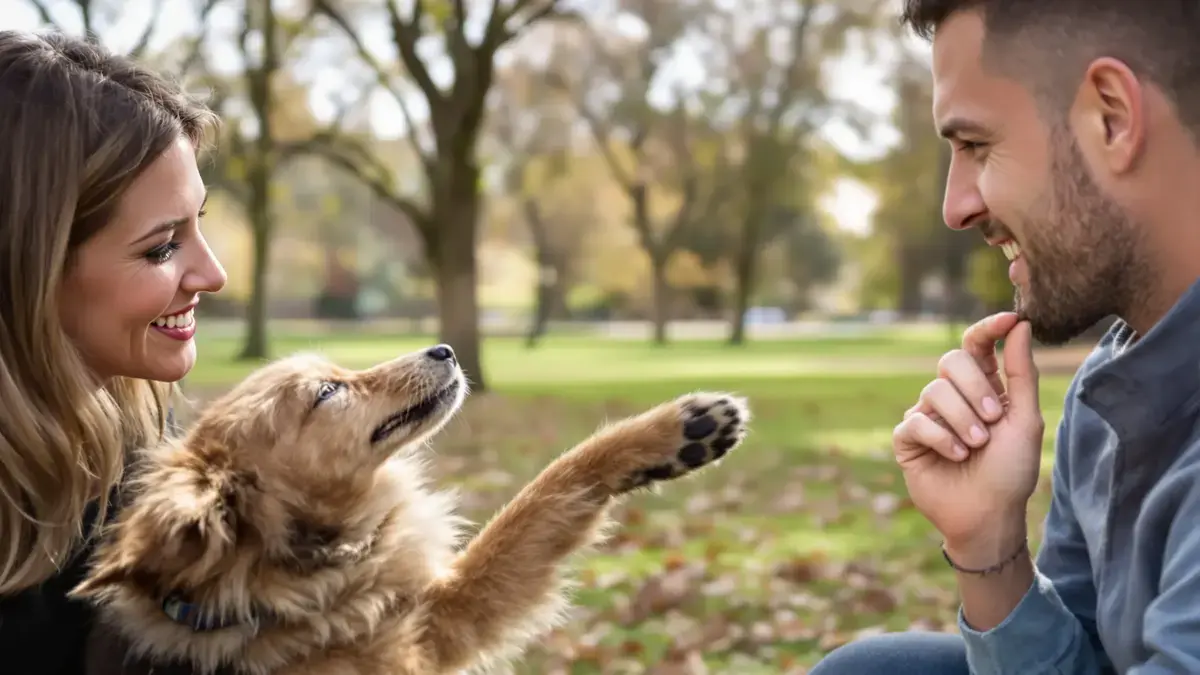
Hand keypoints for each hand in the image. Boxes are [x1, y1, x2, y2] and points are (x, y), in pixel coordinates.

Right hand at [891, 313, 1045, 558]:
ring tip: (975, 446)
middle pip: (951, 360)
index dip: (989, 328)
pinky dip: (941, 438)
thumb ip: (1021, 372)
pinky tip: (955, 456)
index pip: (976, 344)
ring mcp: (927, 415)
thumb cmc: (1010, 470)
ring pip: (934, 391)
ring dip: (962, 419)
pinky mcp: (907, 438)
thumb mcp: (1025, 419)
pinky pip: (916, 421)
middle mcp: (953, 396)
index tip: (1010, 320)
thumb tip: (1021, 324)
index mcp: (983, 386)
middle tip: (993, 419)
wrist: (987, 514)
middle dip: (976, 388)